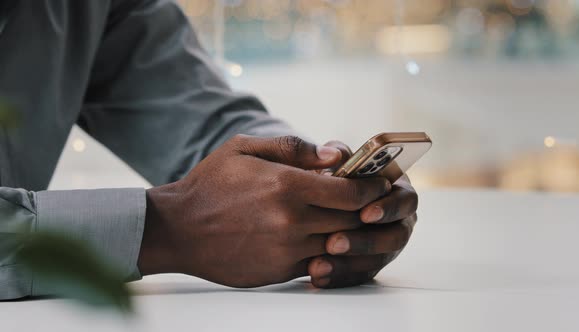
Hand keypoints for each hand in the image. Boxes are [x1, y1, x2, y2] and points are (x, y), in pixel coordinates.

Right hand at [137, 135, 392, 287]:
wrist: (178, 229)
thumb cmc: (211, 184)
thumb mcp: (245, 148)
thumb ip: (293, 147)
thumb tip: (334, 155)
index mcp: (286, 186)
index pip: (351, 192)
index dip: (372, 188)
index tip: (378, 183)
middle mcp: (291, 221)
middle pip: (352, 220)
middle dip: (367, 210)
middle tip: (372, 201)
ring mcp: (286, 250)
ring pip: (339, 244)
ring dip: (351, 232)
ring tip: (352, 219)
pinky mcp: (279, 271)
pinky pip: (318, 262)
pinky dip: (328, 251)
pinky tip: (324, 238)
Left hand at [307, 141, 418, 287]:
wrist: (307, 196)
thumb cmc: (324, 171)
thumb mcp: (328, 157)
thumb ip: (334, 152)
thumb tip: (336, 154)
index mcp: (396, 188)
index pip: (405, 199)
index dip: (388, 207)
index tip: (365, 213)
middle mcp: (396, 219)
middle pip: (396, 236)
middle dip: (365, 241)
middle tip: (335, 242)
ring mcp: (384, 244)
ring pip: (377, 260)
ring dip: (349, 263)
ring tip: (318, 263)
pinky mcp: (367, 264)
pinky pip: (359, 276)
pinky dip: (339, 277)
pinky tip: (317, 275)